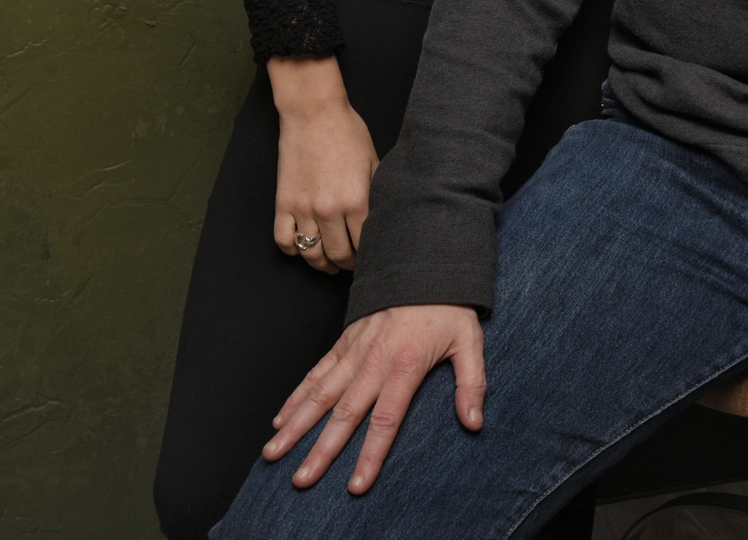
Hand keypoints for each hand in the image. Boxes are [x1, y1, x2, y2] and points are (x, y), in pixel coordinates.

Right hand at [264, 303, 484, 492]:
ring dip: (296, 425)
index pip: (385, 421)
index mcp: (405, 366)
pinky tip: (280, 418)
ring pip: (320, 394)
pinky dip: (296, 395)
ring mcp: (354, 351)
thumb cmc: (449, 306)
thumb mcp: (470, 341)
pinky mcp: (344, 340)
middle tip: (302, 480)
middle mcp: (373, 362)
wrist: (425, 262)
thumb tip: (474, 423)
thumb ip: (471, 384)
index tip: (356, 485)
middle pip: (343, 415)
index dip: (370, 455)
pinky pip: (316, 372)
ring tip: (274, 452)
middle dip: (320, 450)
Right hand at [268, 56, 378, 273]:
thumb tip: (385, 220)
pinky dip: (293, 250)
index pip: (365, 244)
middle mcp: (329, 210)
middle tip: (353, 265)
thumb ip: (378, 194)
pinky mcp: (283, 204)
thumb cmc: (349, 133)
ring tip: (330, 264)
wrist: (314, 113)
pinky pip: (283, 240)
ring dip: (322, 264)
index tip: (373, 258)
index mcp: (357, 201)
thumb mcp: (374, 163)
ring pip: (311, 254)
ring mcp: (303, 209)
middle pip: (339, 254)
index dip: (370, 256)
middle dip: (348, 264)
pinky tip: (303, 248)